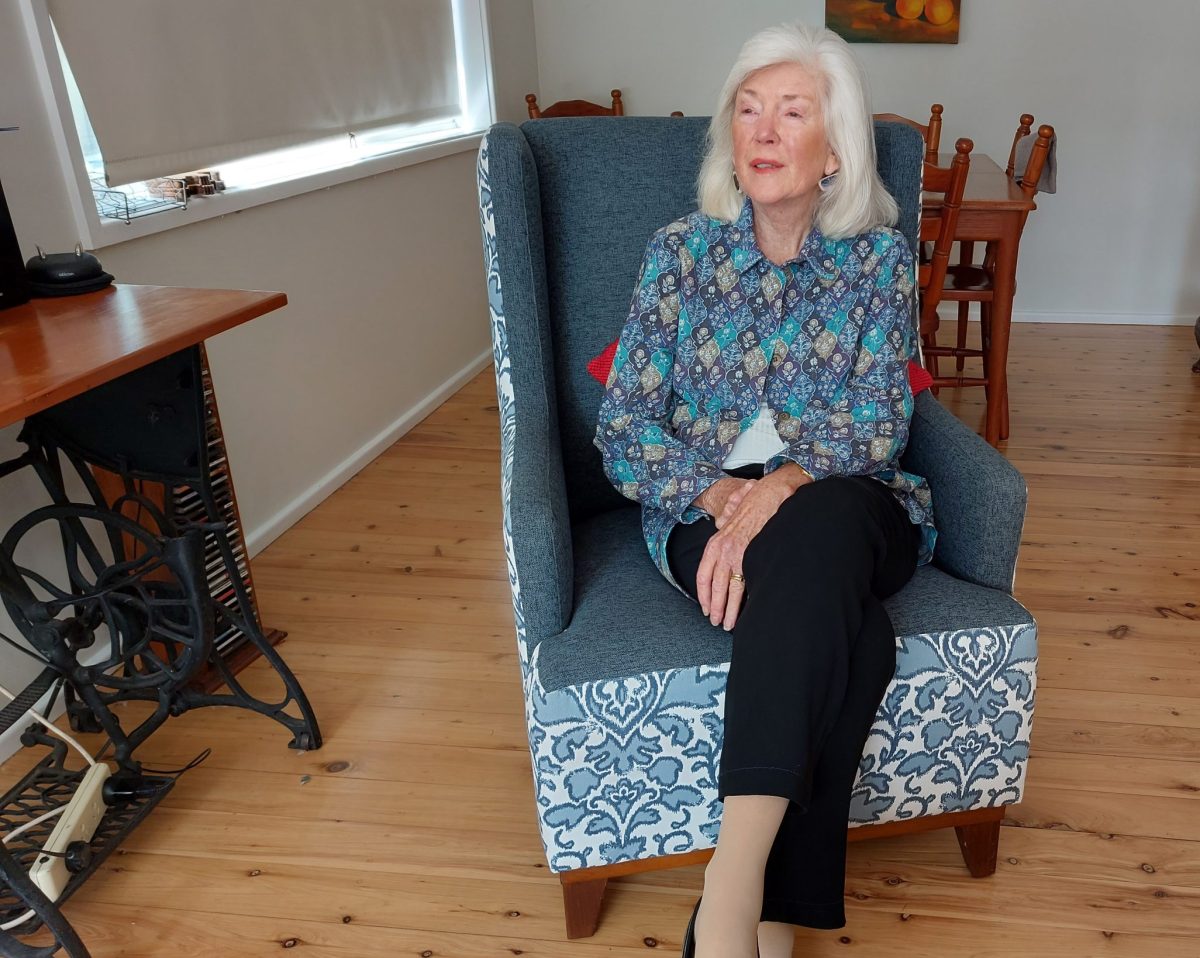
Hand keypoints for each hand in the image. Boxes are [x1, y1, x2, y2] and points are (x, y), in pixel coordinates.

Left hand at [696, 465, 812, 630]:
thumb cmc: (751, 511)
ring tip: (728, 624)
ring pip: (729, 589)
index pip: (703, 575)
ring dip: (728, 609)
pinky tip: (743, 611)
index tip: (705, 608)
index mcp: (715, 544)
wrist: (767, 496)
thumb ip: (725, 544)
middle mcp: (722, 550)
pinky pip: (744, 584)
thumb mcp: (731, 526)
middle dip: (714, 607)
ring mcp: (736, 554)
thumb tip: (724, 562)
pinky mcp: (751, 556)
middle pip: (714, 586)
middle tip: (716, 621)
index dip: (703, 594)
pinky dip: (742, 600)